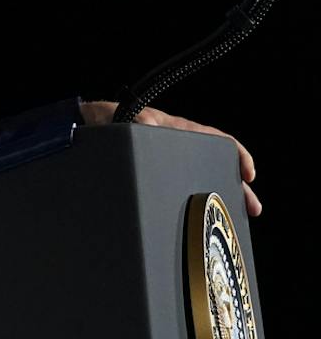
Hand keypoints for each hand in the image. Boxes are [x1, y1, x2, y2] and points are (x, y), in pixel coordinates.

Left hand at [80, 101, 259, 215]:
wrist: (86, 128)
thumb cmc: (107, 118)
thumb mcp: (122, 117)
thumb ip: (135, 120)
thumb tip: (147, 124)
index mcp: (179, 131)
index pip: (219, 140)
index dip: (238, 155)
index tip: (248, 173)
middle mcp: (181, 147)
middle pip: (219, 166)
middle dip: (239, 187)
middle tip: (253, 208)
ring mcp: (171, 163)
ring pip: (204, 181)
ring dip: (222, 197)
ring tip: (237, 219)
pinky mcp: (157, 176)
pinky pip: (183, 189)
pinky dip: (196, 202)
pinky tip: (199, 221)